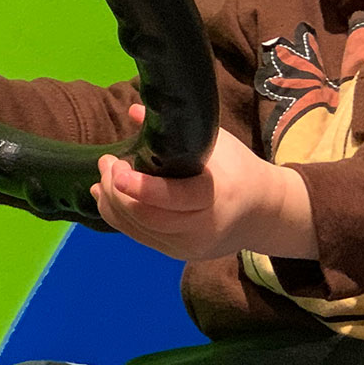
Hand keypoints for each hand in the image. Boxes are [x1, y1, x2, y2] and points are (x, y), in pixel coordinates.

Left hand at [91, 105, 314, 260]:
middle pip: (148, 217)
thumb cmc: (238, 168)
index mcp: (217, 195)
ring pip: (138, 229)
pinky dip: (117, 216)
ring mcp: (188, 245)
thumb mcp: (217, 143)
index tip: (118, 168)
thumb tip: (134, 111)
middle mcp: (203, 227)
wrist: (262, 212)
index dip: (142, 187)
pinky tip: (105, 196)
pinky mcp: (176, 253)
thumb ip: (176, 130)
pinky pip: (139, 236)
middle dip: (118, 191)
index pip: (175, 198)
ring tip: (102, 176)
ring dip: (112, 203)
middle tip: (107, 163)